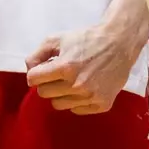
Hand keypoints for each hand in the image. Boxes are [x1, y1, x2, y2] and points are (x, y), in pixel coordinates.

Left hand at [26, 25, 144, 114]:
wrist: (119, 43)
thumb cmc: (86, 39)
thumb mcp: (58, 38)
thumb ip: (37, 54)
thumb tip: (29, 71)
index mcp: (64, 67)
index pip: (33, 80)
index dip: (35, 73)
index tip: (42, 69)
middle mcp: (77, 85)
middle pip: (44, 93)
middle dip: (47, 82)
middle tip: (58, 74)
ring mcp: (90, 97)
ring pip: (58, 104)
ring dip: (60, 93)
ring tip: (71, 80)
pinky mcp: (102, 105)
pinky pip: (76, 110)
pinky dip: (76, 100)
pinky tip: (84, 87)